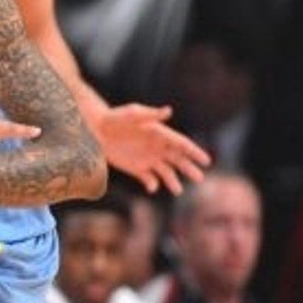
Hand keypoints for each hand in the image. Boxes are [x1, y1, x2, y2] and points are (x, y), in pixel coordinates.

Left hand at [93, 102, 209, 194]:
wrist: (97, 129)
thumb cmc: (115, 118)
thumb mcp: (133, 114)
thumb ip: (150, 115)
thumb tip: (168, 111)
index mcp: (161, 134)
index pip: (182, 144)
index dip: (195, 152)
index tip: (206, 161)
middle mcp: (158, 148)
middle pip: (179, 160)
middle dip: (189, 169)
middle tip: (200, 178)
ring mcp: (148, 159)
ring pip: (166, 173)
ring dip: (173, 181)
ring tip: (178, 191)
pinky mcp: (137, 168)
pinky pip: (149, 179)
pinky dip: (152, 185)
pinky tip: (152, 188)